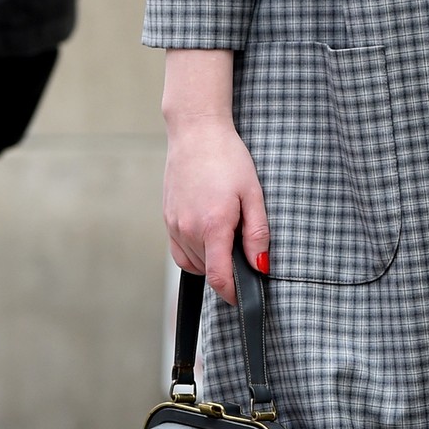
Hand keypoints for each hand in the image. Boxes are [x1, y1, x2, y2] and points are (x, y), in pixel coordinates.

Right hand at [163, 114, 269, 305]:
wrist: (196, 132)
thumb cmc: (228, 158)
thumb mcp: (253, 194)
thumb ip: (257, 234)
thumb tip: (261, 267)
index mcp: (212, 226)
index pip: (219, 278)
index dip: (233, 293)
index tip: (244, 295)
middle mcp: (188, 229)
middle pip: (208, 271)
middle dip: (227, 268)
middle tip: (242, 242)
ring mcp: (174, 225)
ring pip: (193, 263)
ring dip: (210, 260)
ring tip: (225, 230)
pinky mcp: (167, 219)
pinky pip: (180, 251)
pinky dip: (194, 252)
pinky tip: (207, 233)